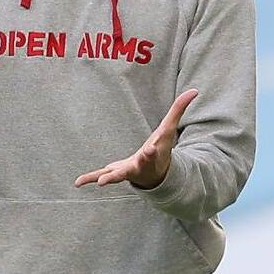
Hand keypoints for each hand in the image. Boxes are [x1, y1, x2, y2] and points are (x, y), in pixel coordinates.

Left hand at [74, 88, 198, 189]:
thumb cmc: (161, 148)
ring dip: (109, 178)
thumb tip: (195, 90)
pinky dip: (90, 178)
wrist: (155, 173)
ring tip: (101, 183)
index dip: (151, 151)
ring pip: (118, 175)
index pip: (153, 152)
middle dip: (129, 169)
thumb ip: (179, 109)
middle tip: (122, 174)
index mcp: (153, 155)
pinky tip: (78, 182)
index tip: (150, 149)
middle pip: (135, 167)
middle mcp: (140, 166)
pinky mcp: (115, 172)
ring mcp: (127, 171)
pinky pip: (101, 175)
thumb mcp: (169, 129)